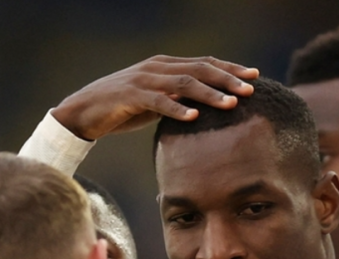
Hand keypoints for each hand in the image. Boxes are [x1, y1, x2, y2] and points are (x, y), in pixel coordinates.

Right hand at [51, 56, 257, 139]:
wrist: (85, 111)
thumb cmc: (124, 108)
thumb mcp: (157, 101)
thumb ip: (179, 98)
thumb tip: (206, 108)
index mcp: (166, 65)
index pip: (204, 63)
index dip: (229, 69)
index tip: (253, 77)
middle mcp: (157, 67)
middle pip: (199, 69)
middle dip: (227, 79)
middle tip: (249, 90)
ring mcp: (143, 80)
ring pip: (183, 83)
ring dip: (209, 94)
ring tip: (230, 104)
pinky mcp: (130, 96)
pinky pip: (158, 101)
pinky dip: (176, 108)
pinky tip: (194, 117)